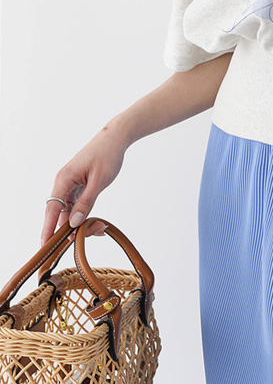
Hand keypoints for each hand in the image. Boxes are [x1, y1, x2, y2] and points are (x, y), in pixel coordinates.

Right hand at [40, 125, 127, 246]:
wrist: (116, 138)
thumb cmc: (108, 155)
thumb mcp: (99, 181)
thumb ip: (86, 202)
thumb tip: (73, 222)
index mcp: (64, 179)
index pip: (52, 209)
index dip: (48, 228)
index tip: (46, 245)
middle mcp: (63, 183)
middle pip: (61, 212)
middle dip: (73, 227)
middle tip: (93, 233)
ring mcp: (71, 184)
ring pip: (70, 210)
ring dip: (82, 221)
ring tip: (100, 227)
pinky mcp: (79, 185)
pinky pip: (77, 204)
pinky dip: (85, 213)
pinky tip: (96, 221)